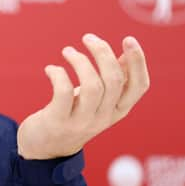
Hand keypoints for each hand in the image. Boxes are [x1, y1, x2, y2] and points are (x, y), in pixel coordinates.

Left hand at [17, 33, 149, 159]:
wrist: (45, 148)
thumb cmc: (73, 115)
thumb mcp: (97, 101)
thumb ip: (112, 81)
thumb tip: (126, 56)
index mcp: (118, 110)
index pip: (139, 86)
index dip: (138, 61)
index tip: (128, 39)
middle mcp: (104, 117)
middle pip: (114, 80)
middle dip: (102, 52)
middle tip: (87, 37)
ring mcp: (82, 121)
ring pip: (92, 86)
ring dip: (80, 61)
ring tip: (67, 51)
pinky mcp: (59, 121)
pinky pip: (64, 93)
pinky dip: (58, 74)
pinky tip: (50, 69)